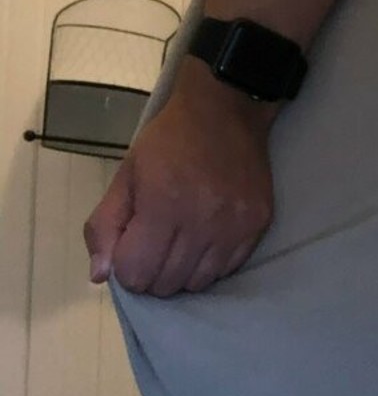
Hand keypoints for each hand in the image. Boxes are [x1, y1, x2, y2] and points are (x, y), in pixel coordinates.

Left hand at [84, 67, 275, 297]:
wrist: (226, 112)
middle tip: (154, 246)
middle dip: (152, 273)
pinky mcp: (258, 225)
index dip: (127, 267)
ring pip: (199, 282)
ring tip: (180, 244)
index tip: (131, 248)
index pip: (137, 273)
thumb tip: (101, 276)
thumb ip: (105, 225)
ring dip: (182, 272)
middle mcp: (202, 222)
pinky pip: (228, 269)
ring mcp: (235, 226)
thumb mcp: (126, 174)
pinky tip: (205, 240)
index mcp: (162, 205)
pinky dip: (210, 264)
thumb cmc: (169, 141)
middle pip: (167, 283)